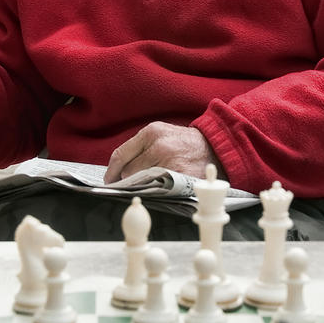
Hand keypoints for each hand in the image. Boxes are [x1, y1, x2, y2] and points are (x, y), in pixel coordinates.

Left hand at [104, 122, 223, 183]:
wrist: (214, 147)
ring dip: (143, 185)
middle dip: (129, 179)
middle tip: (133, 183)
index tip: (109, 180)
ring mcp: (170, 162)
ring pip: (142, 181)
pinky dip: (157, 190)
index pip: (121, 155)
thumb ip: (140, 147)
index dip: (112, 171)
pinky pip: (158, 188)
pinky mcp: (180, 176)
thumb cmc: (184, 143)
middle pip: (129, 171)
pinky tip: (162, 187)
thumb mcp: (161, 134)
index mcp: (151, 132)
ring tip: (151, 183)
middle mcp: (159, 145)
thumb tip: (119, 170)